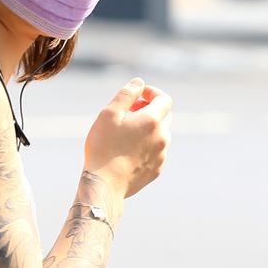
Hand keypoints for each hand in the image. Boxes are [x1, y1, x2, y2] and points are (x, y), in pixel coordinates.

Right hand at [84, 77, 172, 198]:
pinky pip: (156, 152)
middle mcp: (162, 137)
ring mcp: (161, 155)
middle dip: (150, 110)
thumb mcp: (109, 114)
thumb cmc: (103, 147)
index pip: (164, 99)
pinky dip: (146, 146)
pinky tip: (128, 151)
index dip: (152, 93)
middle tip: (129, 113)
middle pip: (164, 116)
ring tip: (126, 134)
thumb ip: (127, 94)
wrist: (105, 184)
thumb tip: (139, 83)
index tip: (138, 95)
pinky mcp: (156, 170)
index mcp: (152, 121)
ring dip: (147, 129)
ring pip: (160, 135)